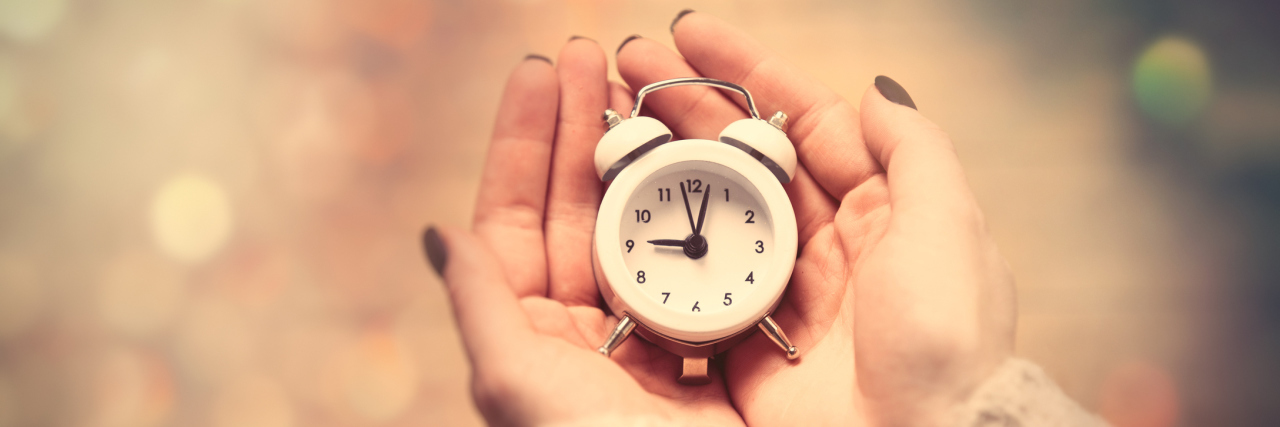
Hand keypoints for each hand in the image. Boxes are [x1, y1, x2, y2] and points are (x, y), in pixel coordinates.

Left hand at [425, 41, 742, 424]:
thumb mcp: (519, 384)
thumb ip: (482, 306)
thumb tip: (436, 233)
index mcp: (532, 336)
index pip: (514, 218)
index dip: (523, 142)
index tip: (539, 73)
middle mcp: (588, 328)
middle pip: (576, 205)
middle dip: (582, 127)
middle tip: (594, 56)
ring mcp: (650, 331)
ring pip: (638, 221)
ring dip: (640, 152)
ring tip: (643, 86)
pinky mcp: (710, 339)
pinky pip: (699, 254)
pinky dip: (702, 202)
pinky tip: (704, 155)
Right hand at [613, 12, 1016, 424]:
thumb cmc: (948, 345)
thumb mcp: (946, 227)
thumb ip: (914, 151)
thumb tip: (877, 91)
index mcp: (874, 211)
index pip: (802, 121)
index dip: (746, 71)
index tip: (691, 34)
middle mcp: (822, 246)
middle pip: (743, 158)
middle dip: (686, 105)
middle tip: (630, 65)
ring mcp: (776, 293)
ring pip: (710, 211)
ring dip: (662, 164)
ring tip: (611, 120)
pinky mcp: (741, 343)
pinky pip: (689, 284)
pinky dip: (654, 248)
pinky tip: (617, 211)